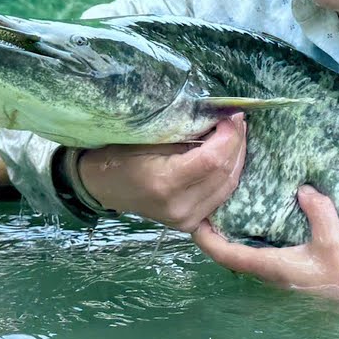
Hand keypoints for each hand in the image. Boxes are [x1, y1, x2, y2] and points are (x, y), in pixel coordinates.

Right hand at [77, 114, 246, 231]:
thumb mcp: (150, 136)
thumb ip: (188, 131)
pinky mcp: (190, 222)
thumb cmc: (120, 155)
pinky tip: (229, 155)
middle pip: (225, 173)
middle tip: (237, 119)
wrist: (101, 185)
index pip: (212, 160)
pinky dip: (229, 173)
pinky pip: (221, 196)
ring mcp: (186, 219)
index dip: (228, 136)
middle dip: (236, 143)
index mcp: (165, 183)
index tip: (230, 115)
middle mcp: (179, 207)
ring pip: (229, 185)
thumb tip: (222, 118)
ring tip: (235, 133)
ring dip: (236, 157)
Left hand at [193, 186, 338, 309]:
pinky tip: (263, 219)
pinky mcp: (289, 271)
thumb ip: (321, 215)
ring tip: (232, 207)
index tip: (194, 221)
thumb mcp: (334, 244)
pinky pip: (260, 252)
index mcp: (270, 265)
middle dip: (215, 233)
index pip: (226, 254)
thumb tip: (304, 189)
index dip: (206, 239)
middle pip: (229, 254)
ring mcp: (277, 273)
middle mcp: (268, 271)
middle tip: (210, 205)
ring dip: (232, 235)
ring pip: (244, 254)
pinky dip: (251, 237)